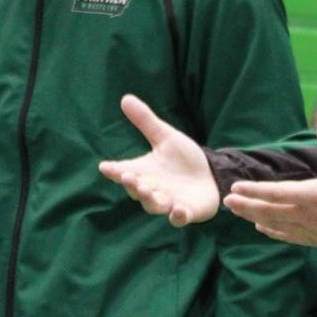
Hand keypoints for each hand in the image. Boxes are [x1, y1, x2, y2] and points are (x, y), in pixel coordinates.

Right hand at [98, 94, 218, 224]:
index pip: (122, 172)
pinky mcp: (186, 212)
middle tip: (128, 176)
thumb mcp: (166, 137)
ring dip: (149, 199)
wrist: (211, 174)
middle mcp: (152, 189)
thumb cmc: (184, 158)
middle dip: (131, 184)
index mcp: (143, 172)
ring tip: (146, 189)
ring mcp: (168, 203)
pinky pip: (178, 218)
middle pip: (136, 191)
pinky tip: (178, 210)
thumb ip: (146, 122)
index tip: (105, 167)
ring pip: (153, 206)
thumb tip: (125, 98)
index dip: (113, 171)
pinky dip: (177, 216)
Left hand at [224, 122, 316, 247]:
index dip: (254, 191)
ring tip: (240, 213)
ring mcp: (315, 231)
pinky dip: (275, 232)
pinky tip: (265, 228)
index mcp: (316, 195)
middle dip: (247, 206)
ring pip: (278, 226)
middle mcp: (311, 216)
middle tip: (227, 202)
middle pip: (270, 212)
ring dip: (257, 218)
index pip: (276, 193)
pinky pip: (292, 237)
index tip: (236, 188)